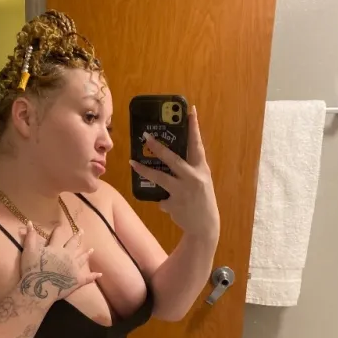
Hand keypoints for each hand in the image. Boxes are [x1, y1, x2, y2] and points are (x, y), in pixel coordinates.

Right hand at [18, 222, 101, 303]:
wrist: (39, 288)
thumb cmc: (32, 270)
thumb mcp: (28, 251)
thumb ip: (30, 237)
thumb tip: (29, 222)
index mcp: (56, 248)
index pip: (57, 236)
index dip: (58, 230)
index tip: (60, 226)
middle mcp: (67, 256)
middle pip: (73, 244)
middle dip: (77, 237)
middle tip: (82, 231)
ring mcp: (74, 268)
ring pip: (82, 258)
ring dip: (87, 253)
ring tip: (92, 249)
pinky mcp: (77, 280)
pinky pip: (88, 278)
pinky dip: (94, 276)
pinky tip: (99, 274)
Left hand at [130, 106, 219, 239]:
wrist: (205, 226)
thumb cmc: (202, 201)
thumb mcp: (201, 182)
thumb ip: (188, 170)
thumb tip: (167, 159)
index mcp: (202, 169)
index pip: (197, 144)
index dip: (194, 127)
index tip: (190, 111)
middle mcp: (193, 178)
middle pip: (172, 158)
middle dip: (158, 147)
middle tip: (146, 137)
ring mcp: (182, 191)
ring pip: (159, 177)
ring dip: (144, 170)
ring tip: (132, 162)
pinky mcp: (173, 204)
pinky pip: (161, 198)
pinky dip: (163, 201)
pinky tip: (169, 206)